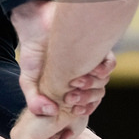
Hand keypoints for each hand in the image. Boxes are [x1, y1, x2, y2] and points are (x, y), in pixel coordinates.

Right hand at [11, 0, 116, 117]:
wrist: (35, 26)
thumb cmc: (32, 52)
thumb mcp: (28, 81)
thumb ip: (35, 101)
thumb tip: (52, 113)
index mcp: (70, 86)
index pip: (87, 105)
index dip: (84, 110)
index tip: (74, 110)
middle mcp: (83, 75)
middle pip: (97, 95)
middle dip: (86, 100)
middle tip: (70, 97)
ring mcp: (91, 62)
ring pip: (103, 82)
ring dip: (92, 87)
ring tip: (75, 82)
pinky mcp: (96, 48)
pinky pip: (109, 64)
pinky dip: (103, 71)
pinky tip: (90, 70)